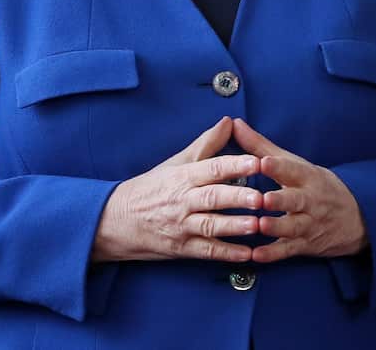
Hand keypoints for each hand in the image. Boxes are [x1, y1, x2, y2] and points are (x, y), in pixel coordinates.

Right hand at [91, 117, 261, 262]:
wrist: (114, 221)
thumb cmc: (151, 188)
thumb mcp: (176, 163)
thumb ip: (206, 144)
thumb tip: (229, 122)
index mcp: (183, 177)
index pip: (211, 168)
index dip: (235, 165)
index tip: (257, 162)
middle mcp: (183, 201)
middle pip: (212, 198)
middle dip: (237, 198)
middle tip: (261, 197)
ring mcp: (182, 226)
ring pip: (211, 226)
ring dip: (235, 226)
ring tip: (258, 225)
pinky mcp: (181, 248)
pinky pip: (206, 251)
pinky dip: (227, 253)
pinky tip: (247, 254)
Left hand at [232, 118, 368, 262]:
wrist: (356, 217)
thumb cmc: (316, 186)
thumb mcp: (296, 164)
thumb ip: (261, 146)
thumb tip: (234, 124)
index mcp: (307, 177)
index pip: (293, 170)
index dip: (279, 167)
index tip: (263, 162)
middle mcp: (309, 201)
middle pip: (295, 200)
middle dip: (279, 200)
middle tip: (263, 199)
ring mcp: (308, 224)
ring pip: (292, 227)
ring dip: (275, 228)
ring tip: (259, 226)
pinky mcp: (305, 245)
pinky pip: (288, 251)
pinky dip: (272, 254)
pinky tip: (256, 255)